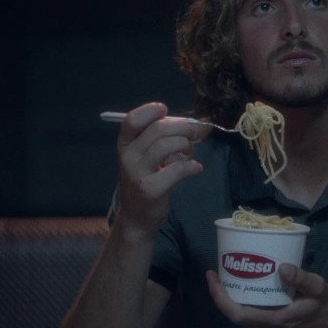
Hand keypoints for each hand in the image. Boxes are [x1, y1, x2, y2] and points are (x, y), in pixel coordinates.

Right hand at [115, 102, 203, 237]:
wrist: (137, 217)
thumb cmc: (147, 180)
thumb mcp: (148, 157)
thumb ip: (166, 138)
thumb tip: (202, 123)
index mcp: (125, 144)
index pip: (132, 120)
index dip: (150, 110)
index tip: (165, 111)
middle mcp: (127, 156)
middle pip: (158, 129)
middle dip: (183, 127)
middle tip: (195, 133)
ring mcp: (137, 173)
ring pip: (167, 145)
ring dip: (186, 144)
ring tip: (191, 152)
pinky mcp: (150, 190)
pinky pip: (176, 170)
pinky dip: (191, 166)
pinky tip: (195, 168)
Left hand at [206, 264, 327, 327]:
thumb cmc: (323, 304)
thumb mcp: (318, 288)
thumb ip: (302, 278)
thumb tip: (282, 267)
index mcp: (274, 320)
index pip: (237, 314)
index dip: (220, 297)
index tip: (213, 277)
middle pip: (233, 314)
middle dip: (219, 294)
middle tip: (215, 272)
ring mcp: (264, 327)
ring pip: (238, 313)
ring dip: (227, 296)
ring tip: (223, 274)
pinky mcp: (267, 323)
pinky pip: (245, 312)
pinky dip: (237, 298)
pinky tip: (238, 282)